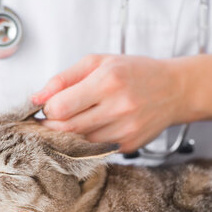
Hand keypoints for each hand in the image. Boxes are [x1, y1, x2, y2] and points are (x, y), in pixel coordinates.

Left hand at [32, 55, 184, 152]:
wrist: (175, 90)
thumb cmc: (135, 73)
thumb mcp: (99, 62)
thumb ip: (64, 78)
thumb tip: (36, 98)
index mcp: (108, 81)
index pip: (60, 107)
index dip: (47, 109)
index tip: (48, 107)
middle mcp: (118, 107)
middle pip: (67, 129)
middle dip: (51, 127)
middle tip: (48, 121)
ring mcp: (125, 130)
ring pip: (79, 143)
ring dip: (68, 136)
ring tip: (71, 123)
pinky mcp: (128, 145)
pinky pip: (96, 149)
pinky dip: (87, 142)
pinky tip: (93, 129)